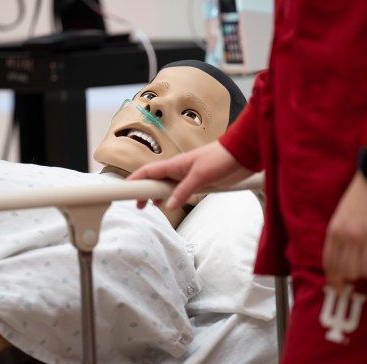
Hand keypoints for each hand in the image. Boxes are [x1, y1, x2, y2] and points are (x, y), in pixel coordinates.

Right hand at [127, 140, 245, 208]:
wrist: (242, 154)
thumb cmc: (220, 158)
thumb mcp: (201, 176)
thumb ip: (184, 190)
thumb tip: (168, 205)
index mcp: (175, 164)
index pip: (148, 171)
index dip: (135, 180)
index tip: (125, 191)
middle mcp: (178, 170)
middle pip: (155, 180)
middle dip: (144, 191)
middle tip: (138, 206)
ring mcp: (188, 176)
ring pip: (167, 186)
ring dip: (158, 195)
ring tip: (151, 206)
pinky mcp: (199, 182)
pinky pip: (180, 191)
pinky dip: (173, 197)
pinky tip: (173, 204)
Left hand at [323, 172, 366, 290]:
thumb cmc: (361, 197)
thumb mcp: (340, 216)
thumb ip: (338, 238)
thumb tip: (339, 266)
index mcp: (335, 231)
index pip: (330, 264)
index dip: (334, 280)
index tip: (339, 287)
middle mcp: (351, 236)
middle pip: (349, 272)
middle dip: (356, 276)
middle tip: (363, 269)